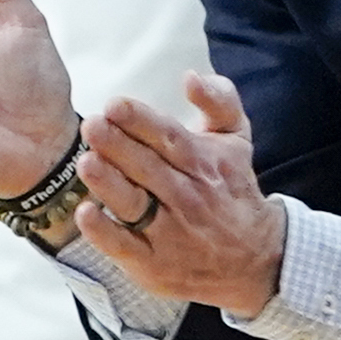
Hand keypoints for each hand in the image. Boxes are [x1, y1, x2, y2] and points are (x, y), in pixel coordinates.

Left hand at [75, 72, 286, 318]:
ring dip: (109, 184)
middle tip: (92, 125)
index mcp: (203, 161)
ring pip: (134, 204)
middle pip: (147, 167)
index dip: (140, 120)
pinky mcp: (152, 263)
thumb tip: (191, 76)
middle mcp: (187, 196)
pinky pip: (124, 246)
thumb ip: (219, 101)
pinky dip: (104, 231)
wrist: (255, 258)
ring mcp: (169, 232)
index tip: (114, 104)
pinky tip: (85, 213)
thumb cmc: (233, 189)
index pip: (168, 137)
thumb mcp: (237, 140)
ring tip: (86, 162)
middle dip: (117, 145)